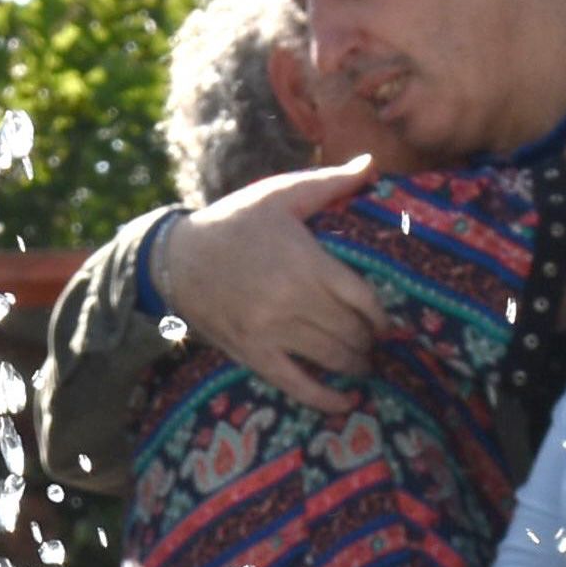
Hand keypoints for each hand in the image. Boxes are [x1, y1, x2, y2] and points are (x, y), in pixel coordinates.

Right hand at [157, 158, 387, 412]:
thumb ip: (330, 182)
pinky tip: (345, 403)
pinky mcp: (254, 354)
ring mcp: (273, 332)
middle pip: (351, 332)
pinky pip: (297, 384)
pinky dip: (325, 399)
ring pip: (332, 358)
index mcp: (306, 263)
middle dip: (370, 341)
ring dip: (356, 365)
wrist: (177, 258)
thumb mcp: (280, 194)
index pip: (362, 299)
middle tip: (377, 342)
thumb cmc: (234, 222)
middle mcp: (293, 301)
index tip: (388, 322)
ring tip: (364, 363)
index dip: (382, 316)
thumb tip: (372, 163)